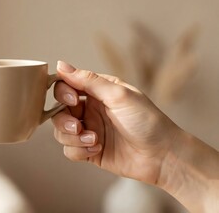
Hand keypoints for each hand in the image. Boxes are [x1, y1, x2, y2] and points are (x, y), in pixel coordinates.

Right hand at [52, 61, 180, 184]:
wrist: (163, 156)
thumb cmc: (147, 121)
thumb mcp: (118, 95)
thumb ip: (88, 80)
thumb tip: (60, 65)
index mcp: (96, 92)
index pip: (65, 87)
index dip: (63, 93)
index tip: (73, 100)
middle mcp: (89, 110)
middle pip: (58, 111)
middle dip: (64, 120)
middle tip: (79, 126)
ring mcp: (89, 131)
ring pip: (60, 132)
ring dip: (72, 137)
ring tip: (94, 140)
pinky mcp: (89, 151)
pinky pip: (69, 150)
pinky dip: (79, 150)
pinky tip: (97, 149)